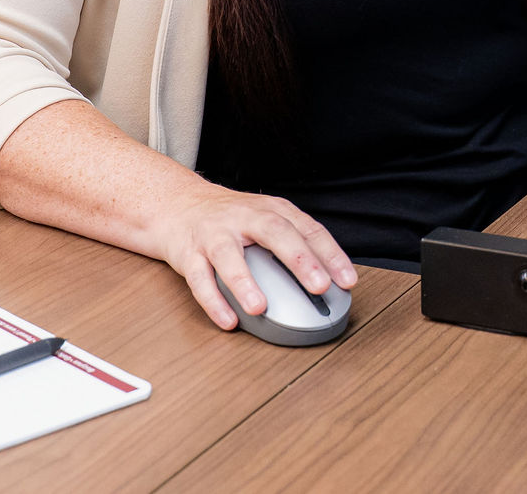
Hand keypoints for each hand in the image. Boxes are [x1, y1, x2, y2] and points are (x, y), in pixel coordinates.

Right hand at [153, 180, 357, 330]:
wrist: (179, 205)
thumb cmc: (231, 219)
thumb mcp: (266, 218)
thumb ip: (295, 242)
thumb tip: (331, 280)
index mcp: (270, 210)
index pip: (307, 228)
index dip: (330, 254)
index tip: (347, 280)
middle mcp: (244, 218)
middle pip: (275, 233)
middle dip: (300, 259)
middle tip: (319, 286)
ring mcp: (215, 234)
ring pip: (228, 255)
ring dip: (244, 282)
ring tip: (260, 307)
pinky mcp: (189, 253)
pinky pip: (199, 278)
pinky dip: (213, 301)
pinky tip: (228, 320)